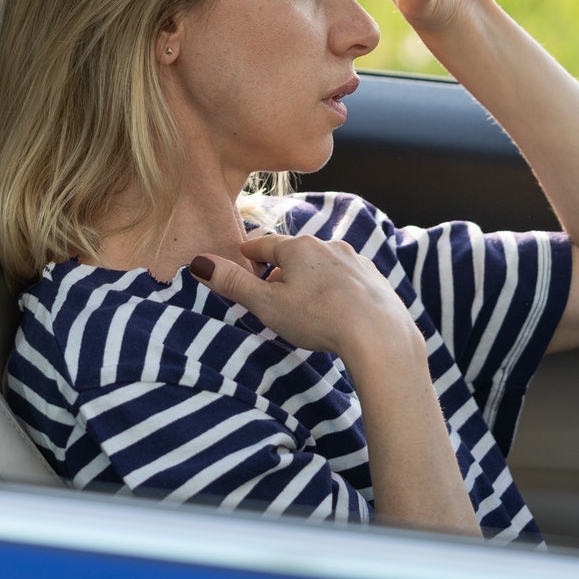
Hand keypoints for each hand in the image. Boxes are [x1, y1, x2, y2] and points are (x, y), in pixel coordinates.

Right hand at [189, 233, 418, 363]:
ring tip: (303, 304)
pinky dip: (335, 290)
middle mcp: (328, 246)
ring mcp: (355, 261)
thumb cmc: (318, 318)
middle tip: (270, 292)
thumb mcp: (267, 304)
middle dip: (281, 270)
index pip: (265, 244)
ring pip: (323, 266)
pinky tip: (335, 309)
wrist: (379, 335)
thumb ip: (234, 283)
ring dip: (310, 280)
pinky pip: (347, 280)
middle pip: (295, 254)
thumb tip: (200, 262)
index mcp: (298, 248)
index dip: (250, 251)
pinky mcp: (375, 280)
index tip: (243, 254)